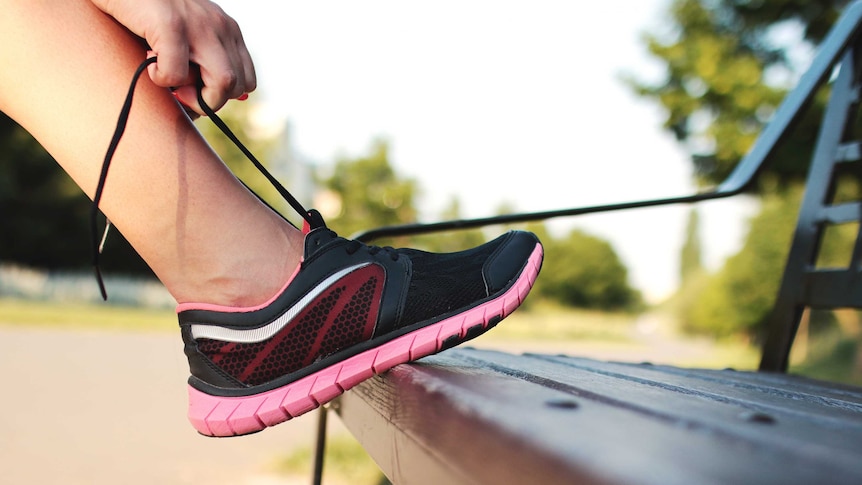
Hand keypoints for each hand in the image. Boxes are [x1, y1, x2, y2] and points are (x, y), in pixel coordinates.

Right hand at [91, 0, 255, 114]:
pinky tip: (148, 61)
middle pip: (237, 86)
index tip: (194, 92)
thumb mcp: (185, 36)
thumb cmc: (147, 14)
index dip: (221, 96)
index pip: (246, 81)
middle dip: (208, 101)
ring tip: (168, 79)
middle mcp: (220, 26)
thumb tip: (201, 108)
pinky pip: (178, 74)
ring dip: (194, 97)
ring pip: (223, 83)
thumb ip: (200, 62)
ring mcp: (199, 24)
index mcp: (228, 30)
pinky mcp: (171, 24)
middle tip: (179, 92)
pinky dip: (161, 79)